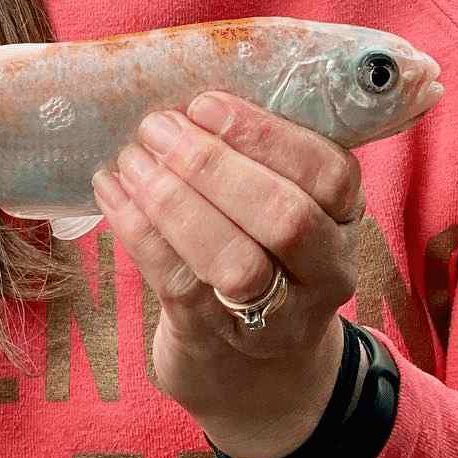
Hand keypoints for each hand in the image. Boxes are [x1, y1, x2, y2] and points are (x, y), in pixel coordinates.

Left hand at [92, 93, 364, 457]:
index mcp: (346, 218)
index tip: (204, 104)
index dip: (267, 134)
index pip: (330, 172)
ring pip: (234, 263)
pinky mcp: (218, 343)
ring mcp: (276, 317)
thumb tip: (187, 86)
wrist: (254, 371)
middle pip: (286, 218)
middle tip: (157, 128)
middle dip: (215, 166)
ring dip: (174, 202)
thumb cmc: (261, 253)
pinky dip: (139, 233)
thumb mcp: (284, 201)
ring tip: (131, 159)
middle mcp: (324, 271)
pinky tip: (111, 191)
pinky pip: (180, 285)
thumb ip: (259, 153)